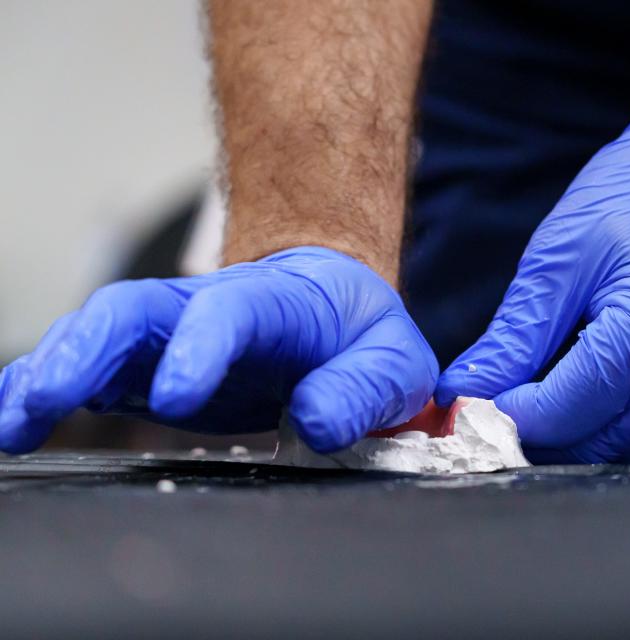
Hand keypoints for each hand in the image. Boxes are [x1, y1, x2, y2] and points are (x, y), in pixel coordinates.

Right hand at [0, 247, 436, 453]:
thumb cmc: (358, 333)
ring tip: (13, 422)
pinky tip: (14, 421)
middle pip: (136, 310)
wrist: (330, 304)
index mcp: (277, 301)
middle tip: (48, 401)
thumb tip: (314, 422)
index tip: (177, 398)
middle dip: (88, 351)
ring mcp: (172, 334)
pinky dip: (49, 388)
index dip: (199, 347)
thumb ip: (362, 390)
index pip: (229, 310)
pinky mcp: (151, 366)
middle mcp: (209, 307)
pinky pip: (93, 368)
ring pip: (100, 333)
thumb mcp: (392, 362)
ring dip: (51, 372)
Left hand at [435, 86, 629, 462]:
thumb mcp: (562, 257)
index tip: (479, 402)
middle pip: (600, 442)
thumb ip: (514, 340)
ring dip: (591, 427)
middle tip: (512, 396)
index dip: (512, 416)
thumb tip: (464, 393)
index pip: (565, 415)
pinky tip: (617, 378)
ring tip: (566, 376)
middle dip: (546, 428)